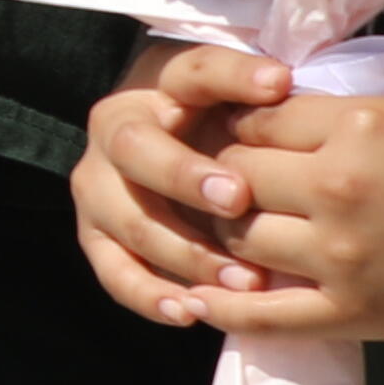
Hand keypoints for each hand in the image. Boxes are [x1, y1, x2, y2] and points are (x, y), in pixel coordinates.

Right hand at [73, 38, 296, 323]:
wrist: (179, 154)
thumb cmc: (232, 127)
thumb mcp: (249, 102)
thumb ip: (265, 96)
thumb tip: (287, 85)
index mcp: (157, 84)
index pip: (193, 72)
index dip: (233, 79)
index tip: (278, 85)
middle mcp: (115, 130)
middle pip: (137, 149)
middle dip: (184, 177)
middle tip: (237, 200)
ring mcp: (99, 187)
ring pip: (128, 219)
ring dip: (183, 251)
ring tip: (242, 279)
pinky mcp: (96, 236)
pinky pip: (114, 270)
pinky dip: (148, 294)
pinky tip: (189, 312)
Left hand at [184, 81, 383, 351]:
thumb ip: (350, 126)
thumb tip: (286, 124)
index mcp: (359, 126)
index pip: (257, 116)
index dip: (239, 125)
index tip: (235, 135)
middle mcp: (337, 186)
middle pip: (234, 173)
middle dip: (222, 176)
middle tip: (221, 184)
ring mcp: (340, 256)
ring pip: (238, 237)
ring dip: (225, 233)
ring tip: (224, 231)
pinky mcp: (352, 314)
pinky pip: (262, 312)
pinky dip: (222, 304)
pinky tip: (197, 298)